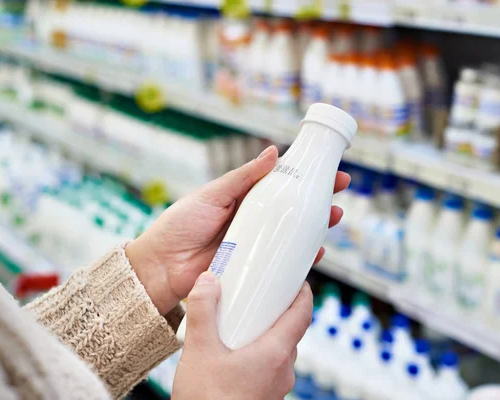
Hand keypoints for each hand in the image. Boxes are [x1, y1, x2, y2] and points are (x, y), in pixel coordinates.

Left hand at [126, 146, 350, 314]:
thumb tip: (273, 153)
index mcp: (243, 199)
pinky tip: (316, 253)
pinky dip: (301, 259)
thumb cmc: (180, 224)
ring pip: (292, 236)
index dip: (305, 177)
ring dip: (316, 228)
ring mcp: (255, 245)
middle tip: (339, 194)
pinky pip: (282, 263)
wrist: (161, 266)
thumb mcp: (213, 194)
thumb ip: (243, 177)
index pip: (281, 184)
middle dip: (318, 202)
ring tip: (333, 218)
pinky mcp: (253, 268)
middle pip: (292, 210)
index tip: (328, 170)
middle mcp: (253, 221)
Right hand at [172, 271, 312, 399]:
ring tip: (240, 324)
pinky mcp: (264, 397)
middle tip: (259, 297)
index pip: (303, 315)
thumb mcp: (199, 349)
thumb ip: (203, 310)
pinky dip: (258, 354)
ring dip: (265, 334)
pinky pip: (269, 368)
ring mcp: (275, 387)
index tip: (297, 280)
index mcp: (276, 353)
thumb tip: (208, 282)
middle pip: (290, 331)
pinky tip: (233, 352)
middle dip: (277, 312)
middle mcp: (282, 370)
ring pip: (278, 351)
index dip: (303, 294)